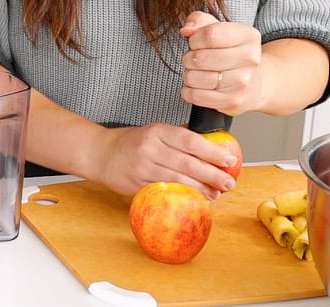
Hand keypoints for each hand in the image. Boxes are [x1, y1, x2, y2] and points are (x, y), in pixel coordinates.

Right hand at [91, 123, 238, 199]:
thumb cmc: (130, 143)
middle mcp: (150, 147)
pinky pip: (165, 192)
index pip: (190, 141)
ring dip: (201, 189)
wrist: (100, 153)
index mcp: (157, 130)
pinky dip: (183, 197)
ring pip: (178, 180)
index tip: (229, 159)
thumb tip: (212, 152)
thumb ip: (177, 140)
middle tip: (228, 182)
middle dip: (212, 174)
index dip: (212, 151)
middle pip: (187, 163)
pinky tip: (195, 199)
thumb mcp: (153, 132)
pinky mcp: (138, 185)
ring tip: (216, 193)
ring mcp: (142, 167)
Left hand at [179, 11, 265, 115]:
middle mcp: (250, 59)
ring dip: (189, 75)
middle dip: (188, 58)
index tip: (195, 43)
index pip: (210, 34)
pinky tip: (197, 86)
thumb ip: (199, 21)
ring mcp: (242, 82)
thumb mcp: (219, 29)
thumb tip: (187, 29)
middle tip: (195, 59)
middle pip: (199, 58)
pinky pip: (195, 96)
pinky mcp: (232, 101)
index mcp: (249, 36)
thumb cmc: (232, 53)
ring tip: (199, 73)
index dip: (194, 39)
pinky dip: (188, 91)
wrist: (254, 84)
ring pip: (194, 77)